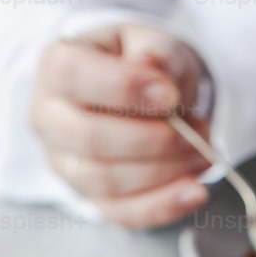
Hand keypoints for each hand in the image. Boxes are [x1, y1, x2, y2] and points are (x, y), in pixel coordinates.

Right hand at [30, 23, 211, 226]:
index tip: (170, 95)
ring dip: (166, 173)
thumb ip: (157, 54)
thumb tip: (155, 71)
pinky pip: (124, 214)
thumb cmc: (142, 65)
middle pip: (92, 139)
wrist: (143, 97)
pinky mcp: (93, 199)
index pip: (74, 78)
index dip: (122, 89)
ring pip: (109, 182)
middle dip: (155, 141)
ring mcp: (67, 165)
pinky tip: (195, 193)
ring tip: (205, 156)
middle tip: (202, 132)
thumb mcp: (154, 42)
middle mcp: (50, 120)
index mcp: (55, 67)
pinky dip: (164, 206)